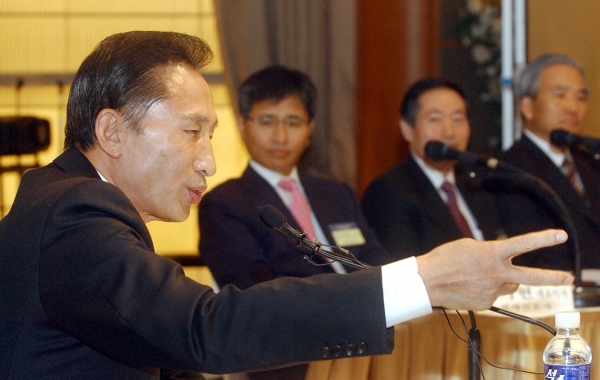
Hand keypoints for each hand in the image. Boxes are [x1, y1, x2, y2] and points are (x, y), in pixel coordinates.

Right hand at [416, 229, 573, 309]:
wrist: (428, 282)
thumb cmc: (445, 260)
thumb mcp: (469, 247)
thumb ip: (490, 253)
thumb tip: (500, 263)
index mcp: (492, 253)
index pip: (524, 244)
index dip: (544, 239)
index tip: (561, 235)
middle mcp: (497, 273)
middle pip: (532, 276)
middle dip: (553, 277)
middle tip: (569, 278)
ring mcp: (492, 291)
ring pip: (509, 286)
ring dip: (503, 281)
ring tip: (481, 277)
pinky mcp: (486, 303)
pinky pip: (493, 296)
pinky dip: (486, 291)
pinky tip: (470, 286)